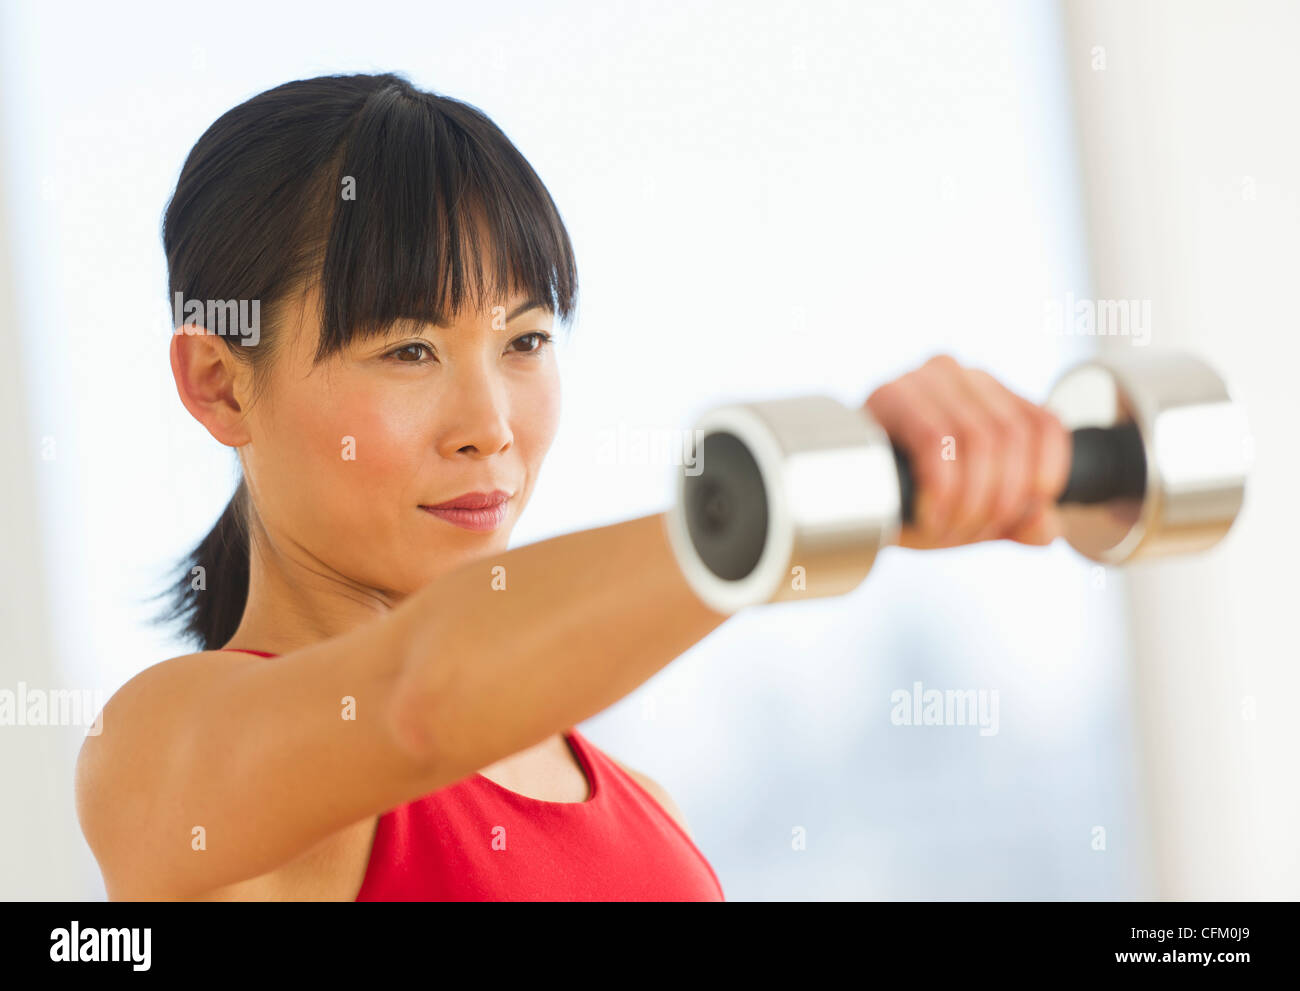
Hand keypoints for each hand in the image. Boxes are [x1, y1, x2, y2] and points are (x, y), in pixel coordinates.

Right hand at [862, 354, 1071, 549]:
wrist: (843, 498)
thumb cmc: (912, 500)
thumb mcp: (977, 515)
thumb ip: (1021, 521)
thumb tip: (1045, 526)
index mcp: (994, 394)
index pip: (1044, 425)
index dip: (1043, 478)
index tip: (1018, 517)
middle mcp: (963, 375)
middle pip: (1011, 437)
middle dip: (996, 500)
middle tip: (967, 533)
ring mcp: (925, 379)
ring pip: (977, 439)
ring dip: (966, 500)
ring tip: (943, 528)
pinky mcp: (890, 393)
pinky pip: (935, 439)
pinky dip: (941, 487)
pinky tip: (928, 513)